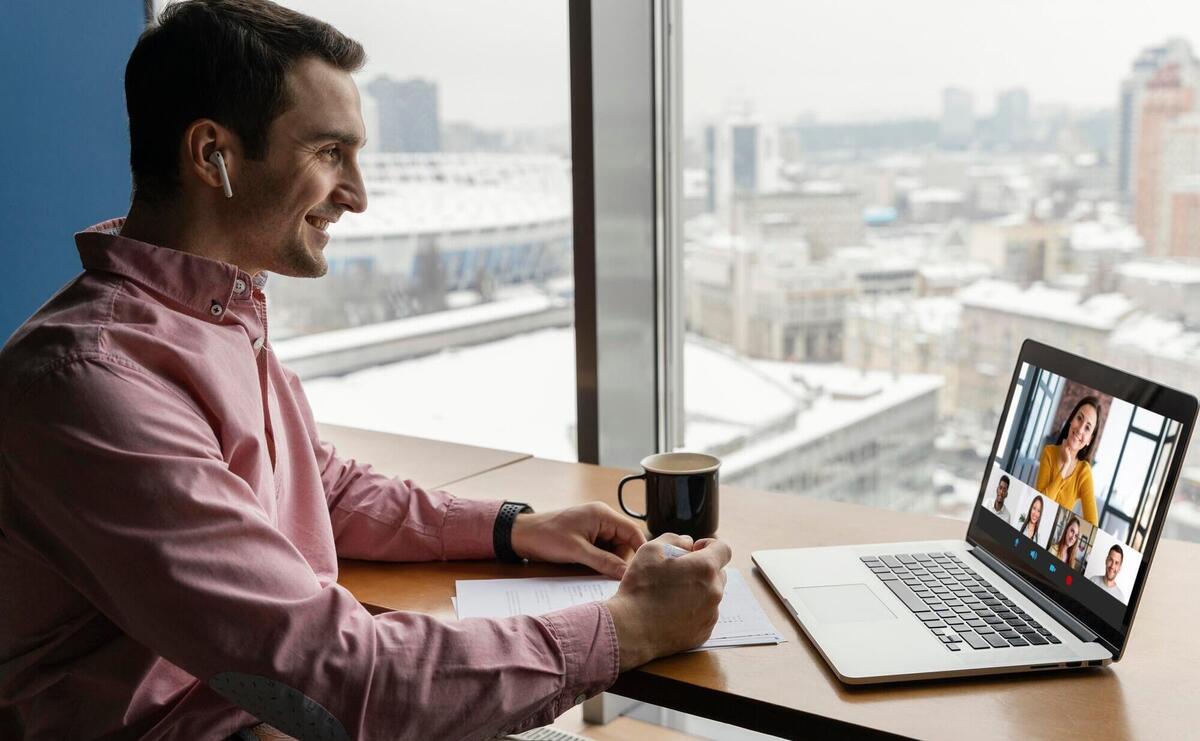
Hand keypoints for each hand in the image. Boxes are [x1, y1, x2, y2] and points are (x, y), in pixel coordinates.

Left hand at [509, 502, 646, 578]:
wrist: (522, 535)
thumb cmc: (547, 536)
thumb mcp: (578, 551)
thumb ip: (604, 562)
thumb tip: (626, 574)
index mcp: (603, 514)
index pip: (633, 531)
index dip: (641, 550)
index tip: (645, 569)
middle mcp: (602, 519)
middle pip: (625, 542)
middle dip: (621, 559)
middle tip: (612, 575)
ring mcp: (595, 528)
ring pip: (615, 549)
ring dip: (610, 562)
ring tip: (596, 570)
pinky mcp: (588, 537)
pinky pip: (603, 551)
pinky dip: (601, 561)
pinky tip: (592, 569)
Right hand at [605, 534, 731, 671]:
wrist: (632, 629)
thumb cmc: (640, 588)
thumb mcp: (650, 550)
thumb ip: (674, 539)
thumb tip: (687, 543)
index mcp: (705, 568)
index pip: (723, 549)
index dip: (709, 545)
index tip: (694, 550)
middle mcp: (714, 591)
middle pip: (718, 572)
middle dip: (702, 568)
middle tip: (678, 572)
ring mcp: (711, 614)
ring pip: (711, 594)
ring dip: (698, 589)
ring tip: (672, 594)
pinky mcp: (704, 632)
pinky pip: (705, 614)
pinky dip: (694, 609)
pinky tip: (673, 611)